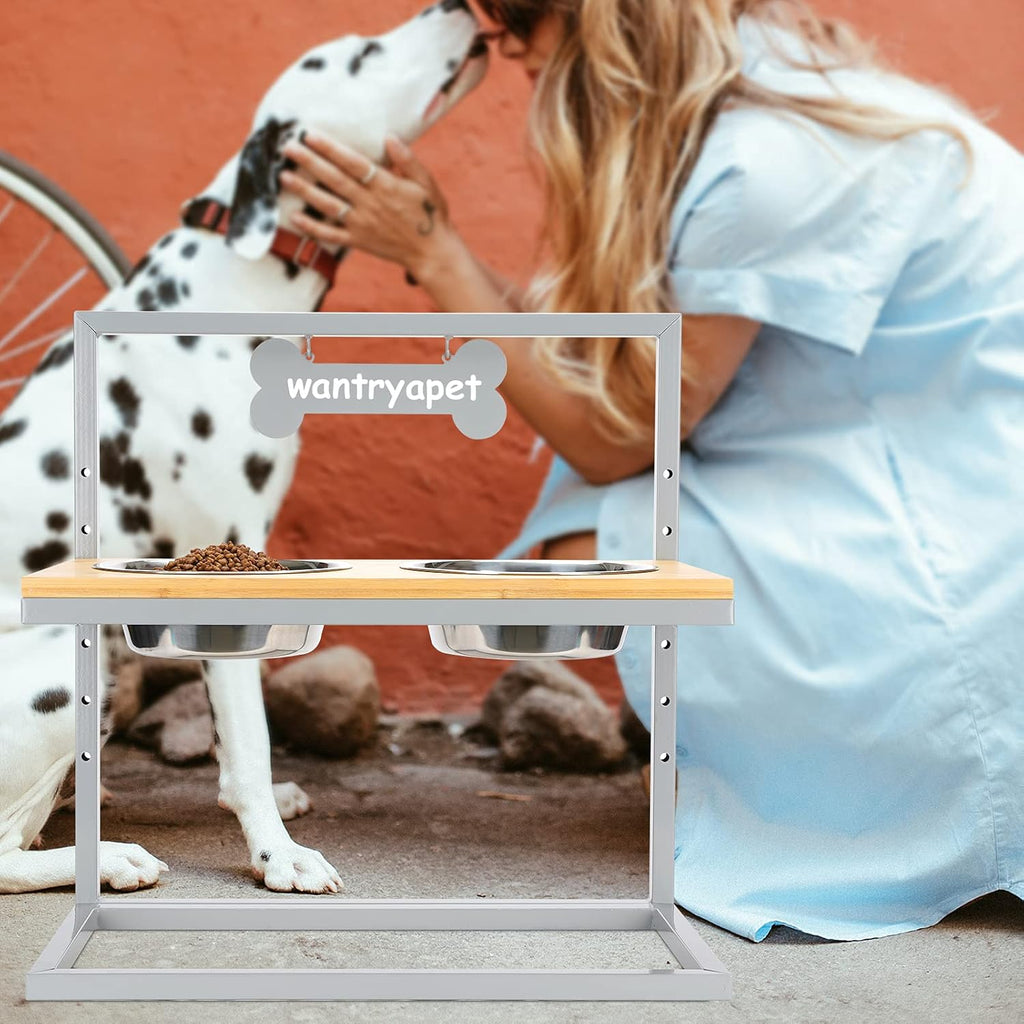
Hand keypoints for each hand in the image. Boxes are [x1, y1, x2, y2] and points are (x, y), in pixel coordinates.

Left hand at [279, 131, 454, 276]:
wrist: (432, 252)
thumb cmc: (431, 214)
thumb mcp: (426, 183)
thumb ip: (407, 160)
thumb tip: (389, 137)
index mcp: (385, 185)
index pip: (352, 162)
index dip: (330, 148)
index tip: (310, 135)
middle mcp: (369, 204)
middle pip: (334, 179)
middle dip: (309, 162)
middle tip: (287, 148)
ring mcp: (361, 224)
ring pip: (328, 204)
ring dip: (304, 190)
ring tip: (284, 176)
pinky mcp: (358, 240)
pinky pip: (331, 235)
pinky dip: (312, 228)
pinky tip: (295, 217)